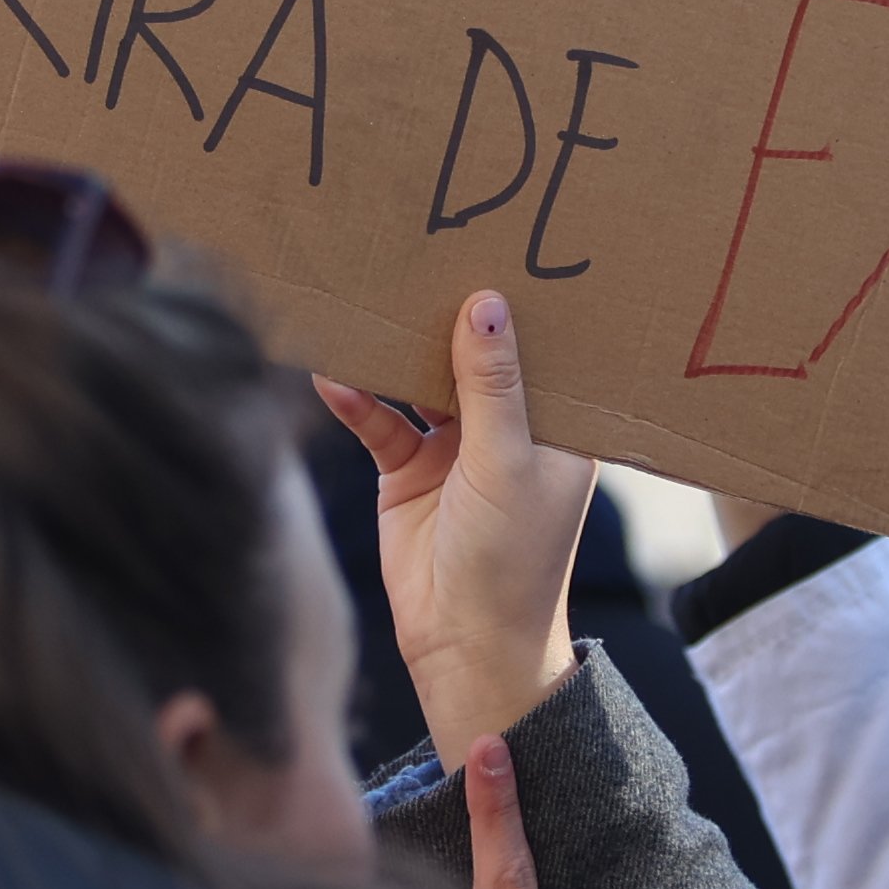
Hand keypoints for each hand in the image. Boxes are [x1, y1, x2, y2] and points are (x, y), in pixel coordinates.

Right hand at [313, 289, 589, 753]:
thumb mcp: (507, 461)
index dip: (525, 303)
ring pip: (422, 382)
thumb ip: (491, 384)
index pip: (543, 349)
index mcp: (557, 425)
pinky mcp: (408, 472)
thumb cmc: (512, 559)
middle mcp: (509, 429)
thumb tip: (487, 303)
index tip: (505, 243)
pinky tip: (331, 372)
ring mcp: (456, 448)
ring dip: (396, 351)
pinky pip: (380, 422)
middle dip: (451, 314)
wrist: (464, 645)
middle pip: (476, 357)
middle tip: (424, 248)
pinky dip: (357, 399)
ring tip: (367, 297)